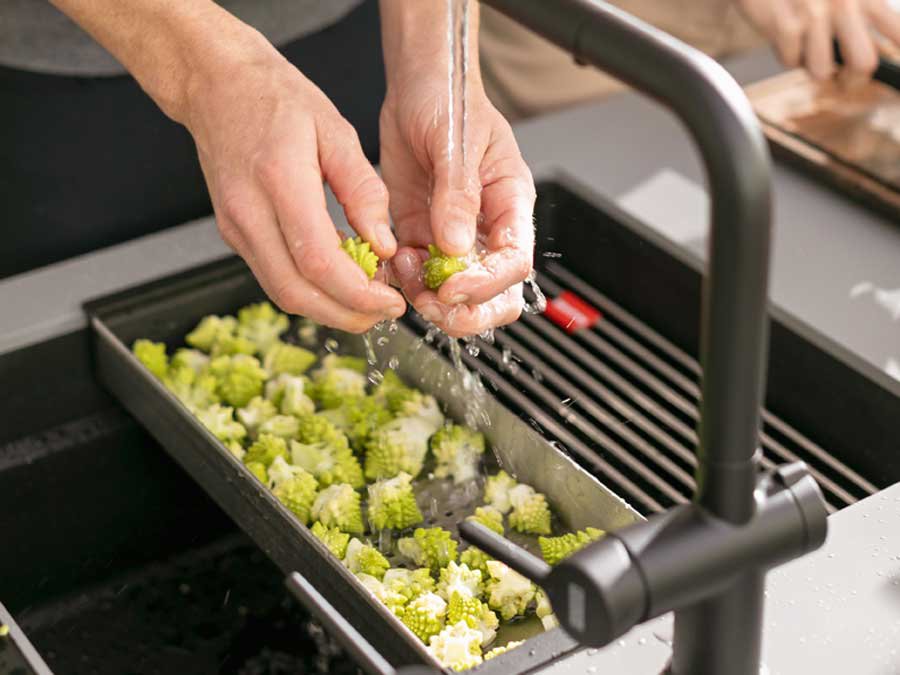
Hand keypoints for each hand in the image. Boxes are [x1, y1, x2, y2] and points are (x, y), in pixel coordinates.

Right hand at [185, 37, 405, 332]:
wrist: (216, 86)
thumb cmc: (277, 99)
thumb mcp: (336, 131)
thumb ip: (364, 190)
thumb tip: (384, 245)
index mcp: (278, 181)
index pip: (318, 262)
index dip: (358, 293)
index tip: (392, 301)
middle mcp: (248, 213)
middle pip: (297, 293)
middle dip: (347, 314)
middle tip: (386, 311)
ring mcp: (235, 229)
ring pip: (282, 294)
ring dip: (329, 310)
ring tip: (369, 301)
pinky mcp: (234, 235)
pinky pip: (274, 278)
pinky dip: (311, 291)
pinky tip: (340, 281)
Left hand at [379, 72, 534, 337]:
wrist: (416, 87)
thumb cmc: (450, 100)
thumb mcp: (456, 141)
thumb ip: (457, 194)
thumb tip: (456, 244)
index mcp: (510, 205)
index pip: (513, 263)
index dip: (486, 284)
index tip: (452, 287)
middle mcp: (486, 228)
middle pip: (495, 295)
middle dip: (467, 311)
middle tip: (434, 305)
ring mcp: (454, 237)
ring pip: (456, 295)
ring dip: (430, 298)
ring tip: (404, 270)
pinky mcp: (423, 236)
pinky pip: (420, 276)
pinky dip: (406, 280)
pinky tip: (393, 259)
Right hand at [736, 0, 899, 84]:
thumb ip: (861, 14)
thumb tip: (873, 55)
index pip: (898, 32)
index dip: (899, 61)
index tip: (895, 73)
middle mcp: (845, 4)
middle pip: (864, 64)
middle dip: (851, 81)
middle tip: (842, 79)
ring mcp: (814, 15)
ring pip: (821, 71)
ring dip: (811, 67)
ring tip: (806, 49)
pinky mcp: (785, 25)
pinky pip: (790, 62)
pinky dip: (786, 55)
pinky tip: (785, 36)